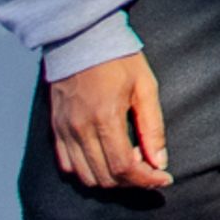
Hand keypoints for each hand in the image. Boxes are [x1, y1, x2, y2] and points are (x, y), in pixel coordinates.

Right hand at [46, 52, 171, 190]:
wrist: (81, 38)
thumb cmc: (118, 58)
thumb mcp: (145, 87)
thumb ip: (153, 127)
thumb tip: (159, 162)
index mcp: (105, 118)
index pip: (123, 167)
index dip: (146, 180)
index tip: (163, 180)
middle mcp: (80, 129)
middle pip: (105, 177)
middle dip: (132, 181)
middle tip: (149, 166)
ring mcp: (64, 130)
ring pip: (86, 176)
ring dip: (111, 178)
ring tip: (129, 161)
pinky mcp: (55, 128)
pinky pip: (68, 165)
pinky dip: (88, 171)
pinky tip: (105, 158)